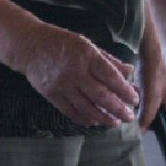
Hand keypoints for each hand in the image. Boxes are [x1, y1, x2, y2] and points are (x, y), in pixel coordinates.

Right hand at [8, 22, 138, 126]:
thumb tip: (130, 72)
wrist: (30, 46)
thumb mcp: (88, 45)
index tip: (135, 100)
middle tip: (129, 116)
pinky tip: (94, 122)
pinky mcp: (51, 94)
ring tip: (115, 122)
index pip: (110, 77)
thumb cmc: (63, 43)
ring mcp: (62, 84)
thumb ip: (109, 60)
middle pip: (100, 96)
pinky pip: (70, 111)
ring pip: (86, 107)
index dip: (125, 91)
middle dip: (117, 109)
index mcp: (87, 55)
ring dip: (103, 117)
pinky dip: (84, 118)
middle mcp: (75, 71)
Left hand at [136, 25, 165, 127]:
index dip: (151, 124)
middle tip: (134, 110)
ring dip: (137, 104)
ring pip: (145, 105)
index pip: (163, 121)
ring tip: (131, 100)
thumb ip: (147, 117)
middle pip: (153, 113)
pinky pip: (140, 96)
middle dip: (143, 112)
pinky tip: (130, 92)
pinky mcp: (147, 83)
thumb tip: (139, 133)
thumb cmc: (153, 76)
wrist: (147, 53)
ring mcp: (157, 90)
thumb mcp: (151, 100)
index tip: (139, 122)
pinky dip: (135, 96)